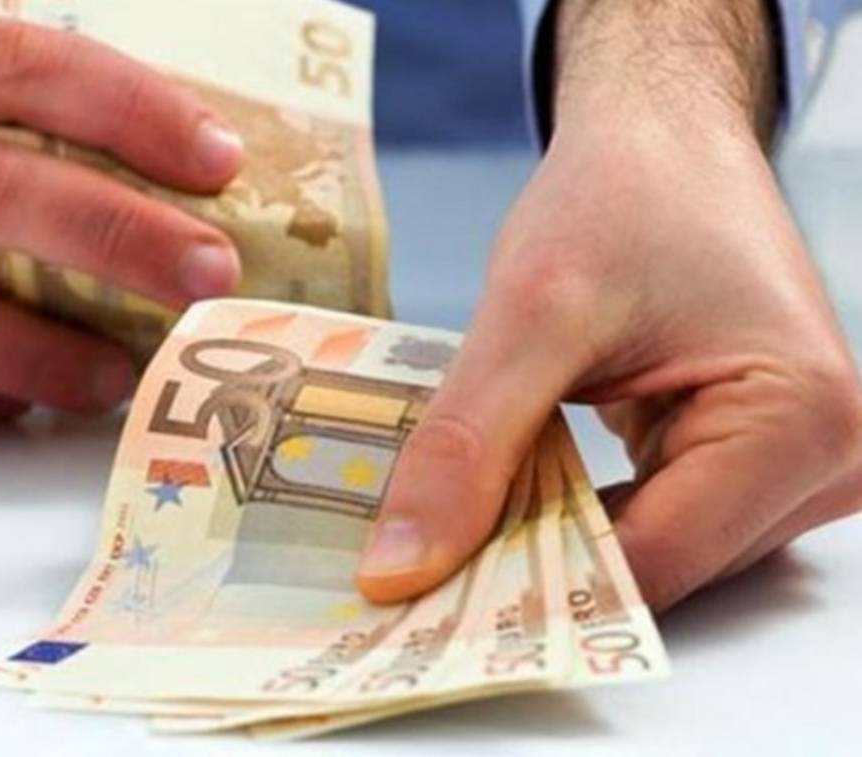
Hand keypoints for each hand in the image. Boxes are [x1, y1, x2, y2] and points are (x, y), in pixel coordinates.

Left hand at [357, 0, 861, 609]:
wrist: (662, 137)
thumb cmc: (623, 193)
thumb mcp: (533, 312)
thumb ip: (469, 444)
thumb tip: (402, 566)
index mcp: (798, 423)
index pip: (653, 565)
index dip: (532, 592)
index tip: (422, 604)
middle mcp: (823, 459)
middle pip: (657, 570)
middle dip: (538, 570)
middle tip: (418, 575)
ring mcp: (792, 464)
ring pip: (651, 555)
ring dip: (554, 545)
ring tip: (458, 531)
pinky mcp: (750, 458)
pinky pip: (656, 522)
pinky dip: (580, 516)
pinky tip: (513, 500)